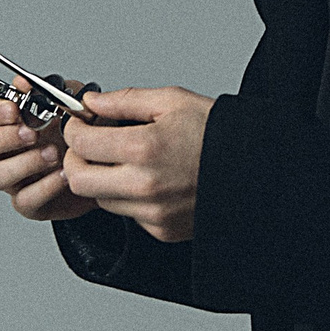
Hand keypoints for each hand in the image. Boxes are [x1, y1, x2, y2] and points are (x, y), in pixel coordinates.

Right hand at [0, 80, 97, 223]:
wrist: (106, 165)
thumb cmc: (80, 133)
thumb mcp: (69, 102)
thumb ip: (46, 90)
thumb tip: (21, 83)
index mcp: (6, 125)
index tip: (13, 109)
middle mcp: (3, 153)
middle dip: (2, 138)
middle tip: (31, 133)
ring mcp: (14, 180)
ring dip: (24, 163)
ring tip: (53, 154)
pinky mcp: (30, 204)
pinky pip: (24, 199)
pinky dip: (44, 186)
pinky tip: (63, 175)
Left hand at [61, 86, 213, 243]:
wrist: (256, 168)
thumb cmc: (220, 135)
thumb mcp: (172, 101)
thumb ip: (125, 101)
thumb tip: (93, 103)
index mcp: (144, 149)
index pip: (81, 144)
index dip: (74, 130)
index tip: (80, 125)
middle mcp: (145, 186)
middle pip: (79, 181)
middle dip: (76, 160)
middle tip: (88, 146)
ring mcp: (152, 212)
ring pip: (101, 200)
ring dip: (103, 179)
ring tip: (126, 161)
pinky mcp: (161, 229)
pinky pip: (128, 213)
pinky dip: (129, 196)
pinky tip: (149, 179)